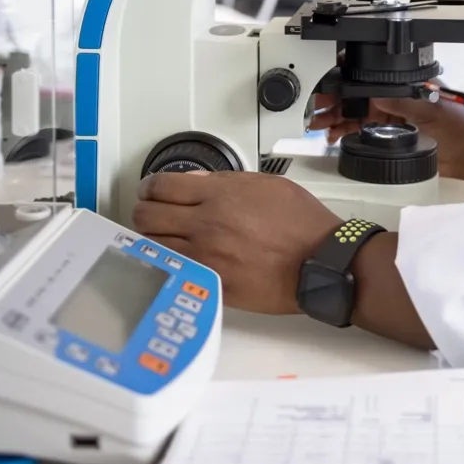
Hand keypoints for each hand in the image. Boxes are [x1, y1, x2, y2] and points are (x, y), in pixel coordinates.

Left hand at [133, 171, 341, 314]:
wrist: (320, 261)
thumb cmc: (301, 223)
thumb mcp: (267, 185)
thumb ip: (227, 182)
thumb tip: (197, 182)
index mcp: (220, 195)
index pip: (161, 186)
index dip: (149, 187)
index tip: (150, 191)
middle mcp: (206, 224)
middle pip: (146, 215)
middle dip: (144, 210)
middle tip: (151, 212)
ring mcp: (205, 255)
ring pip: (152, 245)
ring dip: (153, 238)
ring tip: (162, 237)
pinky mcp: (211, 281)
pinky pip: (174, 269)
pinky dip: (168, 262)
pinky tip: (175, 259)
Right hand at [309, 90, 463, 200]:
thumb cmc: (460, 128)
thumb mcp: (430, 110)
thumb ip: (402, 101)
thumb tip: (376, 96)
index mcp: (400, 88)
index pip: (364, 83)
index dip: (342, 87)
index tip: (324, 91)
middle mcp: (391, 102)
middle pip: (353, 99)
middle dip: (331, 104)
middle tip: (312, 111)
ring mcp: (388, 121)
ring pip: (352, 116)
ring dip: (332, 120)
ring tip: (316, 126)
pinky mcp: (387, 140)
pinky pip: (358, 133)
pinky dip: (342, 135)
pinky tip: (331, 138)